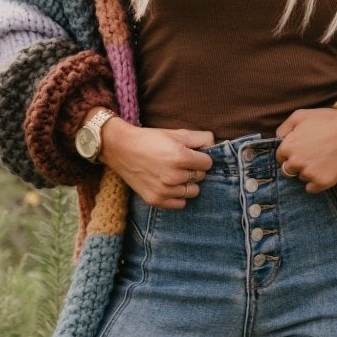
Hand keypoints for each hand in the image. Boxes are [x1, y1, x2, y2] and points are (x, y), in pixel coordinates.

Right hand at [99, 116, 213, 208]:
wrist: (121, 148)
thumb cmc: (150, 139)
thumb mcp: (176, 133)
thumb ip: (200, 138)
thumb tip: (215, 144)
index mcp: (180, 157)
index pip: (207, 163)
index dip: (201, 157)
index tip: (191, 155)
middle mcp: (173, 176)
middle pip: (200, 177)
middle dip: (194, 170)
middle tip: (180, 163)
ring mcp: (164, 190)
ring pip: (192, 192)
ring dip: (187, 183)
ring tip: (174, 174)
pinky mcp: (155, 200)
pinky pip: (180, 204)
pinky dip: (178, 196)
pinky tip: (169, 185)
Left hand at [274, 107, 336, 192]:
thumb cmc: (328, 120)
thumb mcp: (301, 115)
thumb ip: (284, 127)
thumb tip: (277, 139)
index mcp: (287, 146)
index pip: (280, 157)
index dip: (290, 153)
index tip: (302, 148)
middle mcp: (295, 162)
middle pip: (288, 170)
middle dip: (297, 164)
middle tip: (312, 155)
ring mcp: (309, 173)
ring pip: (301, 178)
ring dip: (308, 172)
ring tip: (322, 159)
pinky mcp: (322, 182)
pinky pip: (311, 189)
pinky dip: (316, 183)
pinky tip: (325, 170)